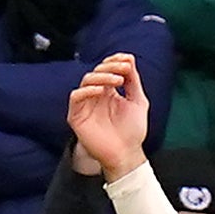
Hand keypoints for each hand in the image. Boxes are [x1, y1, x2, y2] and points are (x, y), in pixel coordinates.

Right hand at [64, 53, 151, 178]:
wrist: (126, 154)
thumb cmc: (132, 132)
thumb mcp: (138, 101)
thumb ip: (134, 81)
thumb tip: (129, 59)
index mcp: (109, 92)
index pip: (107, 69)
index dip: (115, 61)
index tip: (128, 60)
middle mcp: (96, 96)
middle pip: (97, 71)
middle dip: (111, 67)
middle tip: (124, 69)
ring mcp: (86, 105)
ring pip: (86, 80)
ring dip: (102, 76)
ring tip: (117, 80)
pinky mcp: (77, 116)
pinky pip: (76, 97)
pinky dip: (87, 90)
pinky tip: (101, 90)